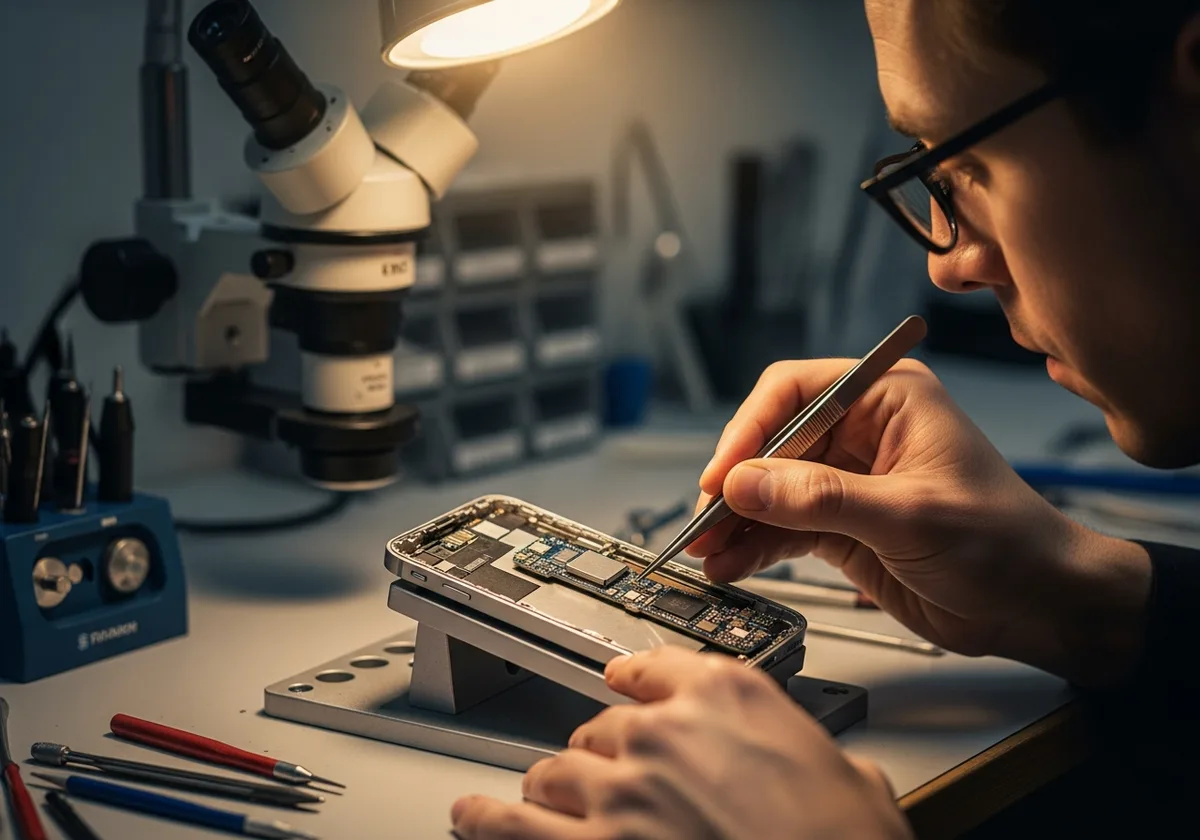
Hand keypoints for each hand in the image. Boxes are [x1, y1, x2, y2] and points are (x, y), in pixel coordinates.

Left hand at [451, 647, 911, 839]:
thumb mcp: (856, 782)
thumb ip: (817, 756)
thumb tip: (834, 771)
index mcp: (730, 698)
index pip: (660, 669)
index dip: (637, 681)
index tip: (624, 681)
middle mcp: (666, 732)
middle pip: (605, 727)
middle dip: (608, 755)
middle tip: (619, 780)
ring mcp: (620, 790)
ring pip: (557, 772)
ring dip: (557, 790)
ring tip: (551, 804)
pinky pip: (512, 826)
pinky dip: (486, 822)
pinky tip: (474, 819)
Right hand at [691, 359, 1150, 684]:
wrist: (1038, 605)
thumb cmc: (1004, 543)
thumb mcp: (909, 515)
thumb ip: (821, 498)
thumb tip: (744, 485)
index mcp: (887, 399)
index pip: (795, 391)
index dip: (751, 429)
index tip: (723, 474)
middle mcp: (862, 431)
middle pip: (772, 442)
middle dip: (736, 483)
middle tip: (705, 520)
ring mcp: (848, 479)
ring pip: (770, 488)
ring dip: (737, 520)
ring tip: (707, 551)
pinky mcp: (841, 524)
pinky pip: (783, 526)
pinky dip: (754, 545)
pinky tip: (730, 564)